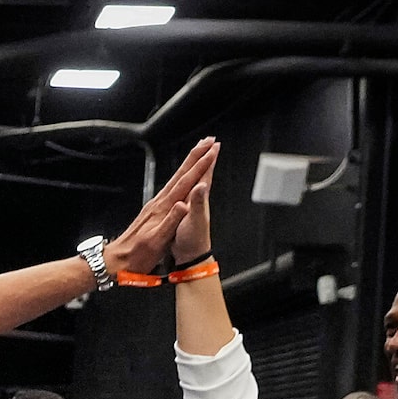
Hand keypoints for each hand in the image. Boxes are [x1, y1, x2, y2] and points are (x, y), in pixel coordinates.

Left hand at [101, 137, 220, 274]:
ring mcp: (155, 205)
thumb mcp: (157, 241)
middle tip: (208, 140)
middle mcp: (159, 203)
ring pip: (175, 178)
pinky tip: (181, 178)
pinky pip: (171, 187)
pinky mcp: (152, 211)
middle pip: (180, 174)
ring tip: (198, 153)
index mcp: (164, 208)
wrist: (117, 260)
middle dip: (195, 156)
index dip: (201, 166)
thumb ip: (171, 221)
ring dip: (188, 164)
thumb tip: (183, 204)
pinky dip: (180, 177)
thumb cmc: (138, 254)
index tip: (212, 151)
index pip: (186, 182)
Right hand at [173, 145, 215, 264]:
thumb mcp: (194, 220)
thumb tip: (201, 185)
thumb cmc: (192, 240)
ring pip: (196, 180)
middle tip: (210, 142)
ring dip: (198, 167)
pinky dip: (188, 181)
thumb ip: (197, 202)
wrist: (190, 256)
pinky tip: (186, 181)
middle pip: (203, 173)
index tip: (213, 143)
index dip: (208, 158)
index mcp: (198, 198)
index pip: (205, 173)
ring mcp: (192, 204)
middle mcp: (197, 199)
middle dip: (205, 157)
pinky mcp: (185, 211)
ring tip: (200, 156)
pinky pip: (186, 190)